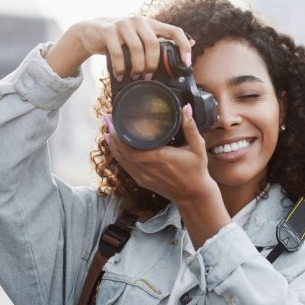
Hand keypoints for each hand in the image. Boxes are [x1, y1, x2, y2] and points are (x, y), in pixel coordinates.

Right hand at [45, 16, 193, 78]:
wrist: (92, 32)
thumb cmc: (121, 38)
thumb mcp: (142, 37)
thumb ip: (162, 40)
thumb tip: (191, 43)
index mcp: (151, 24)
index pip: (174, 31)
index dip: (183, 46)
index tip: (186, 63)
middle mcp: (139, 21)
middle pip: (153, 44)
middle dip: (152, 64)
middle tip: (148, 76)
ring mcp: (123, 25)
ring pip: (137, 48)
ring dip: (137, 67)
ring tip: (135, 76)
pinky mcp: (108, 31)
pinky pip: (118, 53)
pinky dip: (121, 68)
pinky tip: (120, 75)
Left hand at [103, 103, 218, 206]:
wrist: (194, 196)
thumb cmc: (197, 171)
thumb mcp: (198, 147)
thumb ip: (190, 127)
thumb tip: (186, 108)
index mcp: (159, 158)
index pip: (131, 148)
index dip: (119, 135)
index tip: (114, 120)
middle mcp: (148, 168)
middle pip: (122, 152)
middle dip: (112, 135)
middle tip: (107, 119)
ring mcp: (144, 176)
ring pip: (122, 160)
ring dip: (113, 145)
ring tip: (106, 130)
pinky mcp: (143, 181)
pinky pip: (126, 167)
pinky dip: (118, 156)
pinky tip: (115, 147)